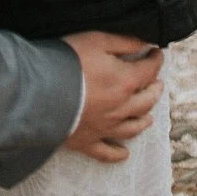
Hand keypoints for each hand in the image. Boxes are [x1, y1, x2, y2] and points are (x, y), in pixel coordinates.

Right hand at [63, 32, 163, 162]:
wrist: (39, 93)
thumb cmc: (68, 62)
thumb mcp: (98, 40)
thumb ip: (124, 42)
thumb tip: (145, 43)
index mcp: (126, 82)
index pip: (150, 70)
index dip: (155, 59)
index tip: (155, 53)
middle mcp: (121, 108)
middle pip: (146, 101)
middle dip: (154, 90)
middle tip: (157, 84)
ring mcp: (105, 127)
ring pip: (132, 128)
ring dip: (143, 121)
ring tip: (149, 117)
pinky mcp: (87, 142)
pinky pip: (106, 153)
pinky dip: (117, 154)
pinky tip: (125, 155)